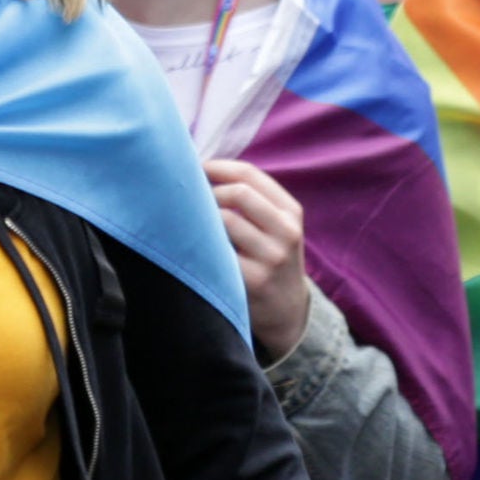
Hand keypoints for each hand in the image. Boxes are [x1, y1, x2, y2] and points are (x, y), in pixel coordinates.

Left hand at [208, 159, 309, 361]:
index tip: (193, 170)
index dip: (216, 167)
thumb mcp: (275, 226)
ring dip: (201, 218)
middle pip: (238, 193)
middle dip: (208, 192)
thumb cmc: (268, 257)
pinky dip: (201, 244)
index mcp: (290, 212)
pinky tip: (193, 247)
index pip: (250, 174)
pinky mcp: (254, 280)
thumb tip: (198, 168)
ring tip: (190, 224)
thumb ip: (249, 198)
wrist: (287, 312)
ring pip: (225, 220)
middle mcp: (286, 232)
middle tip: (188, 200)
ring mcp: (272, 257)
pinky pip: (217, 251)